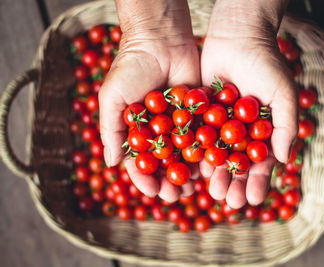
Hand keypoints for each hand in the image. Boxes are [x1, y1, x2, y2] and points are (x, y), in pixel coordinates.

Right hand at [99, 0, 199, 201]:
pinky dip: (205, 151)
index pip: (140, 161)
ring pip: (185, 154)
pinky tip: (209, 166)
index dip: (145, 178)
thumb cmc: (130, 66)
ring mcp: (179, 123)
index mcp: (137, 129)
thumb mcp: (112, 97)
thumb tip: (111, 164)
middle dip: (169, 181)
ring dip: (188, 172)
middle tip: (176, 195)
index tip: (152, 192)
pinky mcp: (198, 113)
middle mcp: (159, 130)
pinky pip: (202, 135)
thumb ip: (111, 129)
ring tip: (192, 187)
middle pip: (164, 162)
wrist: (160, 39)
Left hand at [200, 0, 296, 208]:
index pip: (260, 163)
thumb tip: (282, 160)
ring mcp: (219, 125)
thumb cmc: (266, 64)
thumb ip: (286, 127)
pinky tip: (194, 170)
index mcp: (262, 132)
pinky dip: (196, 153)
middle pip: (236, 164)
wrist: (238, 36)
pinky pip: (197, 137)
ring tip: (211, 193)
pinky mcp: (199, 114)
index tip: (254, 200)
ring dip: (214, 175)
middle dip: (234, 184)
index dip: (258, 182)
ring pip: (216, 156)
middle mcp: (240, 132)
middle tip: (228, 201)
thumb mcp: (283, 95)